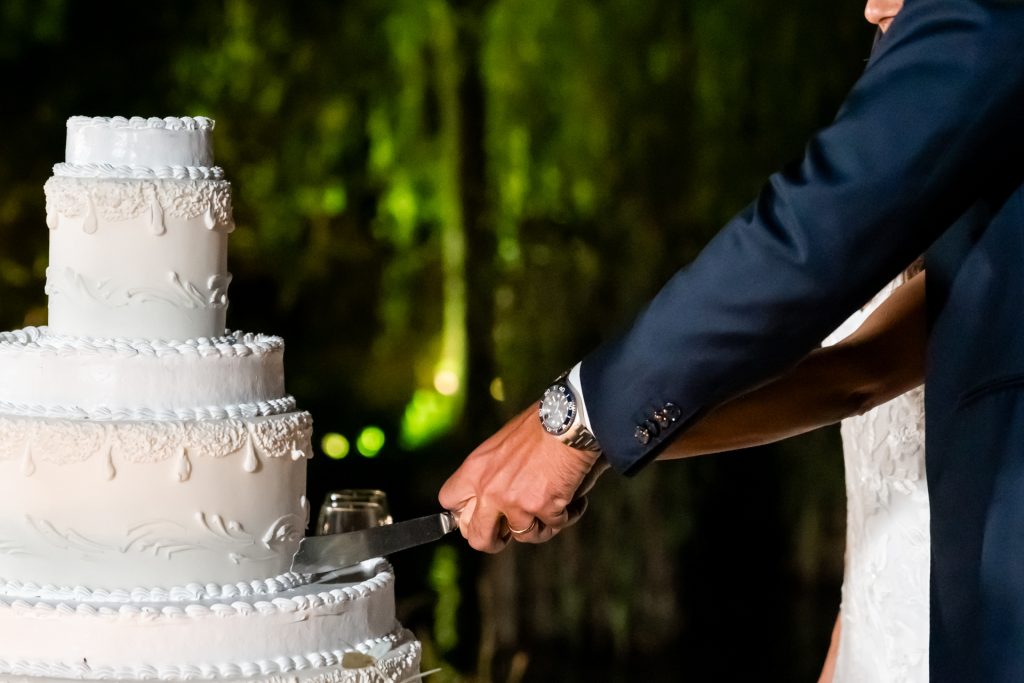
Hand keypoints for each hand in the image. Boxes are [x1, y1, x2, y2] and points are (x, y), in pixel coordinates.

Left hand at [439, 405, 603, 551]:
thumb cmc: (539, 427)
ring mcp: (513, 501)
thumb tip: (491, 498)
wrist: (566, 421)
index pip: (449, 502)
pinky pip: (552, 527)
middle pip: (477, 537)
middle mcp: (488, 489)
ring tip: (553, 508)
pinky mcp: (540, 507)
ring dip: (540, 526)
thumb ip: (491, 473)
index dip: (464, 514)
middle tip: (508, 533)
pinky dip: (565, 516)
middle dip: (494, 540)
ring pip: (521, 536)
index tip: (479, 515)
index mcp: (475, 469)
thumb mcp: (500, 446)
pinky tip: (573, 502)